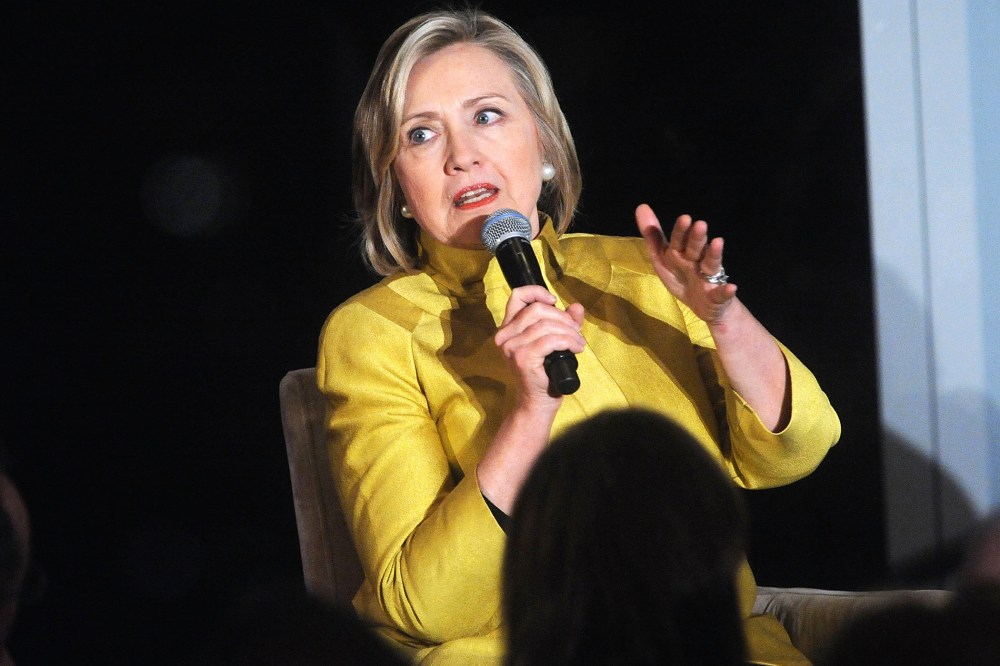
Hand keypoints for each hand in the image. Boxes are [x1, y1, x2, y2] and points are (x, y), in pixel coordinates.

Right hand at [494, 285, 585, 404]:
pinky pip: (550, 340)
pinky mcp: (522, 358)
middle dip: (562, 318)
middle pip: (537, 309)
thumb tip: (577, 308)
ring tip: (579, 343)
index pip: (517, 296)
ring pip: (546, 325)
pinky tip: (576, 349)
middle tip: (576, 331)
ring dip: (569, 332)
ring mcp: (511, 347)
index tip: (554, 302)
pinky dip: (568, 342)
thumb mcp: (555, 342)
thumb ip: (564, 323)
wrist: (538, 402)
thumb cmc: (545, 373)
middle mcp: (504, 335)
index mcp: (508, 328)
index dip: (537, 292)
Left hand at [635, 204, 737, 324]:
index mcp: (682, 255)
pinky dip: (726, 291)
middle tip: (700, 224)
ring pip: (711, 265)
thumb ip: (653, 237)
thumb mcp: (664, 260)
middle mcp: (697, 262)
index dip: (680, 231)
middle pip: (695, 249)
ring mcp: (709, 278)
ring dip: (714, 254)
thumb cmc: (684, 278)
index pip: (679, 241)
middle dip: (696, 238)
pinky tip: (732, 287)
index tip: (684, 218)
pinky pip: (722, 294)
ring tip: (718, 242)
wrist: (708, 306)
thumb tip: (641, 206)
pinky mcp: (718, 296)